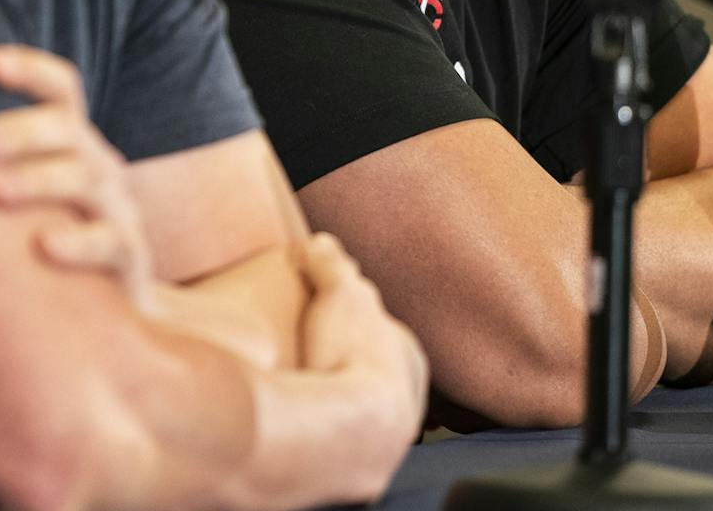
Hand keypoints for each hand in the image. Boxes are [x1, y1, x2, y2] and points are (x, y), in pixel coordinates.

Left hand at [0, 45, 154, 310]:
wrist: (109, 305)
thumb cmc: (37, 239)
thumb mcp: (18, 196)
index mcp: (70, 142)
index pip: (60, 89)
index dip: (30, 70)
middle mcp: (96, 165)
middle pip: (66, 129)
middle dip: (18, 131)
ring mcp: (116, 207)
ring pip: (84, 178)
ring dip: (37, 179)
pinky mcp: (127, 255)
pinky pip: (108, 242)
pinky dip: (78, 243)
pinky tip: (44, 246)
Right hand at [297, 233, 428, 432]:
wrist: (350, 430)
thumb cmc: (350, 353)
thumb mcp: (338, 291)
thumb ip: (330, 263)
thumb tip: (318, 243)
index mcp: (409, 356)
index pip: (378, 333)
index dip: (347, 322)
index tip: (320, 321)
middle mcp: (410, 400)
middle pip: (372, 375)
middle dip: (345, 366)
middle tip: (309, 359)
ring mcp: (388, 438)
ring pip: (359, 412)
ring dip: (335, 403)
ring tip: (301, 396)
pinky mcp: (362, 469)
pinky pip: (341, 444)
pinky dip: (323, 432)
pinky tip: (303, 427)